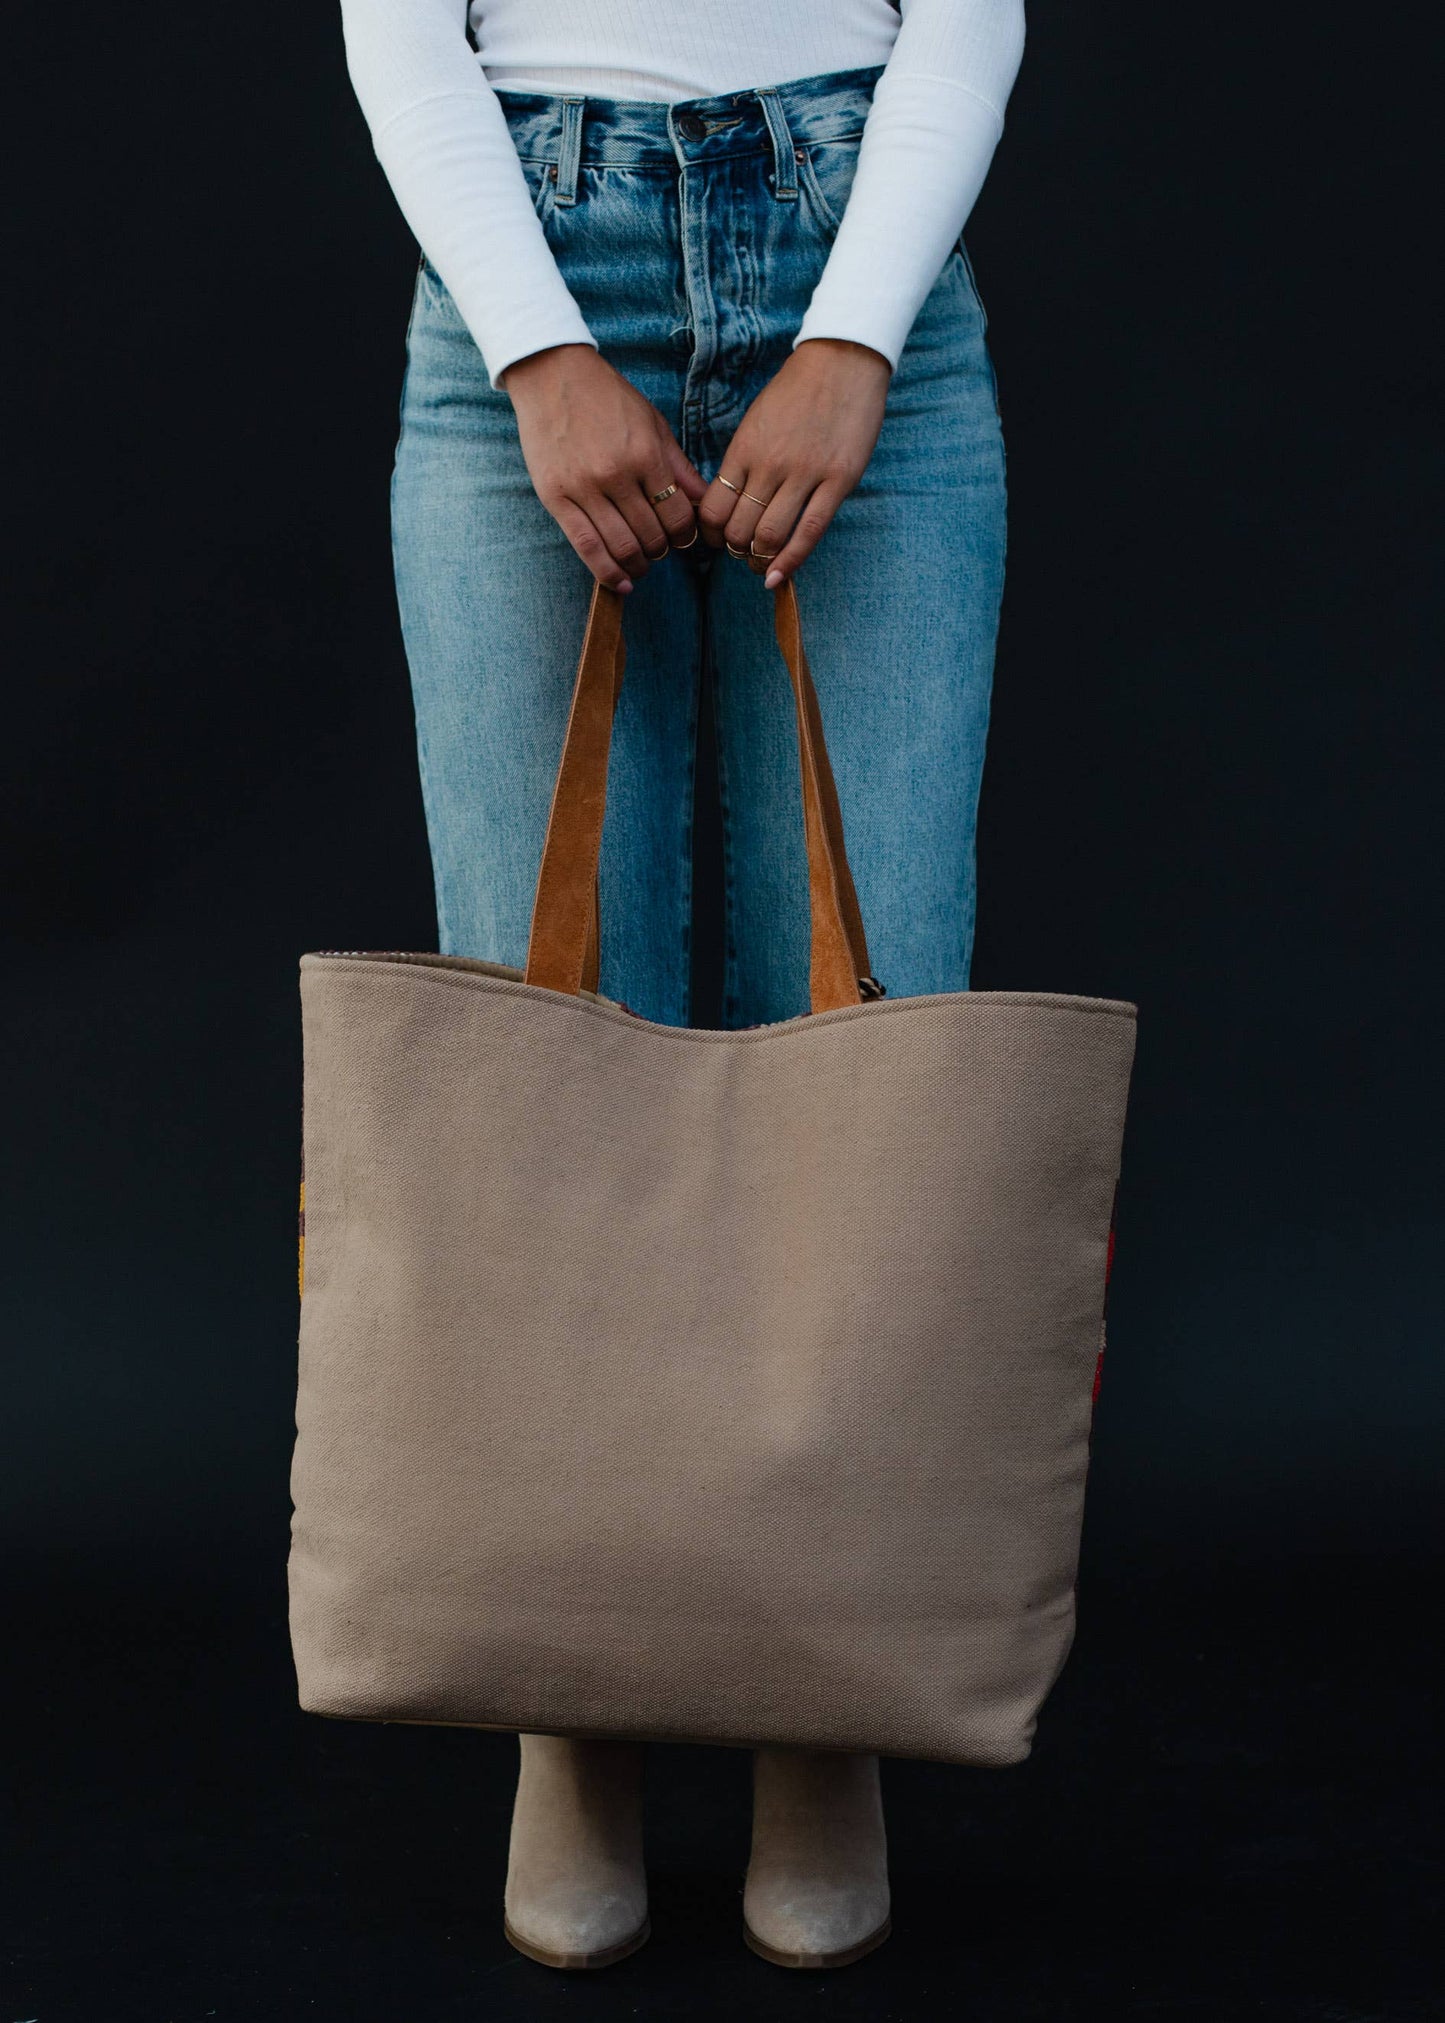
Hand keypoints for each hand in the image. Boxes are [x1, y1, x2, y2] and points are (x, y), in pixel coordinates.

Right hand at [502, 344, 705, 590]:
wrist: (552, 375)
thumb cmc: (607, 398)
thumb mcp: (652, 424)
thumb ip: (679, 467)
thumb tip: (706, 503)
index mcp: (645, 454)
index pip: (677, 515)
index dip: (685, 535)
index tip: (683, 538)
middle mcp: (615, 474)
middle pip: (651, 535)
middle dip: (661, 550)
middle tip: (660, 549)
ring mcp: (583, 488)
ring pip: (621, 547)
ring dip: (637, 564)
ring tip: (641, 564)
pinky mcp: (555, 497)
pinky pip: (585, 547)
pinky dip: (607, 572)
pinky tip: (620, 583)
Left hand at [698, 339, 891, 586]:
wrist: (842, 361)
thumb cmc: (797, 391)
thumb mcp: (757, 420)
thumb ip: (744, 460)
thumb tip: (730, 500)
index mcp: (744, 448)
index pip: (713, 507)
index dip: (710, 534)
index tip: (716, 540)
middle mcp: (769, 464)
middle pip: (738, 528)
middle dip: (735, 550)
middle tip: (741, 553)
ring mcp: (805, 474)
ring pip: (770, 535)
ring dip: (760, 559)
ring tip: (761, 563)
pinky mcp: (838, 481)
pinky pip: (809, 531)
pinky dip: (790, 561)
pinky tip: (779, 577)